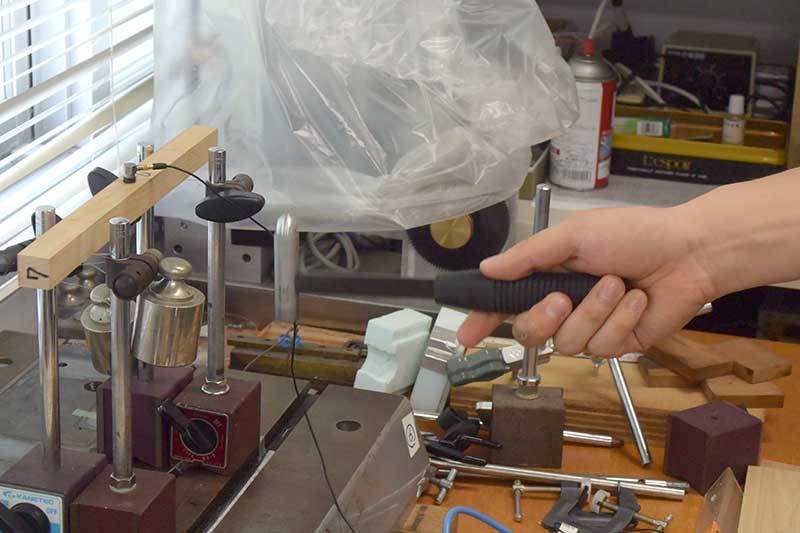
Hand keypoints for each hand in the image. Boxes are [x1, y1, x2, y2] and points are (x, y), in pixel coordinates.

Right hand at [456, 206, 714, 356]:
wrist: (689, 252)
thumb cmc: (633, 233)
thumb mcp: (575, 235)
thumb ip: (529, 255)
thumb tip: (487, 268)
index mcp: (548, 276)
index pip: (506, 303)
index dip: (483, 320)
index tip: (466, 335)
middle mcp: (564, 304)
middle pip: (530, 332)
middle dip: (543, 318)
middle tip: (562, 298)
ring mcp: (590, 326)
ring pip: (567, 343)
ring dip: (595, 312)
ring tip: (617, 285)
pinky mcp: (617, 343)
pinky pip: (603, 346)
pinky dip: (621, 320)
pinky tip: (637, 301)